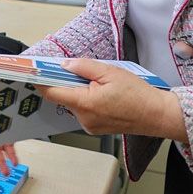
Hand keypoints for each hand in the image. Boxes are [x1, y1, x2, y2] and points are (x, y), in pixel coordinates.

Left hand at [41, 59, 186, 141]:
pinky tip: (103, 95)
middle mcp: (84, 118)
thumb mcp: (110, 72)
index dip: (42, 80)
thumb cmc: (138, 95)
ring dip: (79, 92)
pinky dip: (87, 101)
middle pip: (63, 97)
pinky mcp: (95, 128)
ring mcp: (89, 125)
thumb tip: (66, 64)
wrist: (157, 115)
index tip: (35, 72)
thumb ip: (84, 67)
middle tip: (80, 71)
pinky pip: (84, 111)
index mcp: (85, 103)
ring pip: (74, 103)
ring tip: (99, 84)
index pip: (52, 92)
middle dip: (67, 82)